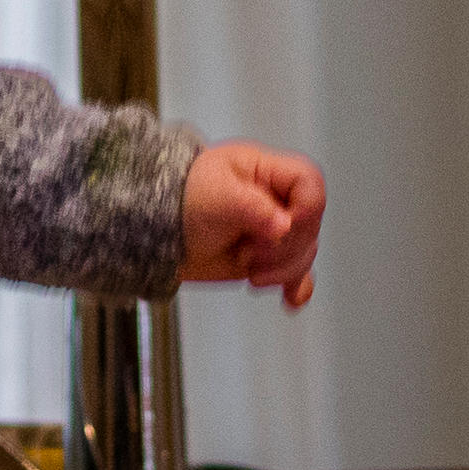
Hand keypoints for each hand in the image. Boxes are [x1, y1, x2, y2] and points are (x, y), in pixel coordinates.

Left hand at [183, 141, 323, 308]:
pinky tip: (291, 299)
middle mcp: (275, 200)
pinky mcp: (267, 258)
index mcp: (265, 171)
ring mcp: (273, 231)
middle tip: (249, 251)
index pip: (309, 182)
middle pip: (310, 225)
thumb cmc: (179, 200)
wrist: (158, 232)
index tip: (284, 226)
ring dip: (281, 269)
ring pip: (305, 253)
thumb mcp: (215, 194)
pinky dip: (296, 286)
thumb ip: (253, 207)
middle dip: (283, 247)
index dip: (306, 208)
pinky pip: (297, 274)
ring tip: (248, 268)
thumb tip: (285, 226)